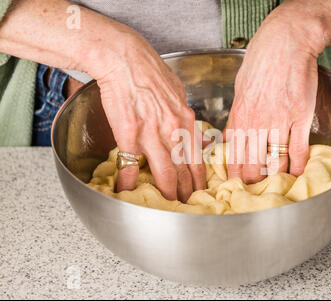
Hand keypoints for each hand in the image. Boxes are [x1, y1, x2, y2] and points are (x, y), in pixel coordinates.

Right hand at [88, 32, 205, 200]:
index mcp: (186, 121)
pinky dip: (128, 181)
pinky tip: (126, 192)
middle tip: (188, 207)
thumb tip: (194, 131)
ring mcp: (152, 133)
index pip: (197, 158)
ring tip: (167, 208)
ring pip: (164, 172)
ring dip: (166, 193)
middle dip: (187, 193)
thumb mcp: (178, 92)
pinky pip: (130, 164)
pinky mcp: (129, 133)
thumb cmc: (150, 71)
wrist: (125, 58)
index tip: (200, 192)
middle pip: (184, 170)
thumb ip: (185, 116)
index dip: (199, 179)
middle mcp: (174, 130)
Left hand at [226, 2, 325, 183]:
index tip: (235, 187)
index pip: (234, 155)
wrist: (285, 43)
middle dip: (253, 183)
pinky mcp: (300, 117)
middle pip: (252, 163)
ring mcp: (279, 121)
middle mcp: (256, 122)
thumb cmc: (260, 64)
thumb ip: (237, 117)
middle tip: (255, 195)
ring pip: (275, 160)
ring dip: (276, 177)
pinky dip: (299, 165)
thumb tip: (232, 137)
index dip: (234, 175)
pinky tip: (299, 175)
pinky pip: (298, 149)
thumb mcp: (239, 90)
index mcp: (239, 117)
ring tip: (277, 189)